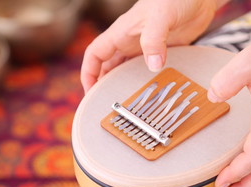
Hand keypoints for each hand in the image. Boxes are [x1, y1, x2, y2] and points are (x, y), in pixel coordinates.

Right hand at [81, 0, 223, 92]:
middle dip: (104, 84)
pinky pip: (147, 69)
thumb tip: (152, 66)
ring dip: (123, 84)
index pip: (95, 54)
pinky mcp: (161, 51)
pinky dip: (144, 81)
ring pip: (126, 69)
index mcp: (121, 32)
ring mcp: (145, 47)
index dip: (88, 72)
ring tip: (126, 103)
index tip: (90, 91)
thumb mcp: (161, 16)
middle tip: (106, 104)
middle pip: (108, 66)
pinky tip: (149, 92)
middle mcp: (130, 41)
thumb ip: (154, 40)